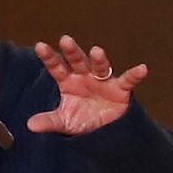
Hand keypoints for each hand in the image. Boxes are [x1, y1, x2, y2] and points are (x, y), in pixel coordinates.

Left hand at [27, 36, 150, 135]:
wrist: (104, 133)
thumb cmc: (82, 121)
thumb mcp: (64, 123)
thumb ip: (49, 122)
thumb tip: (30, 125)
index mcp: (68, 82)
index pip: (57, 68)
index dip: (49, 58)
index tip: (40, 46)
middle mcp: (85, 76)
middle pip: (77, 62)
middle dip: (72, 52)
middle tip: (65, 40)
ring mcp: (103, 81)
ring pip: (100, 67)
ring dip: (99, 59)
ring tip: (96, 51)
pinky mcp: (120, 89)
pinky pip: (128, 80)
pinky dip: (135, 74)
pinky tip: (142, 69)